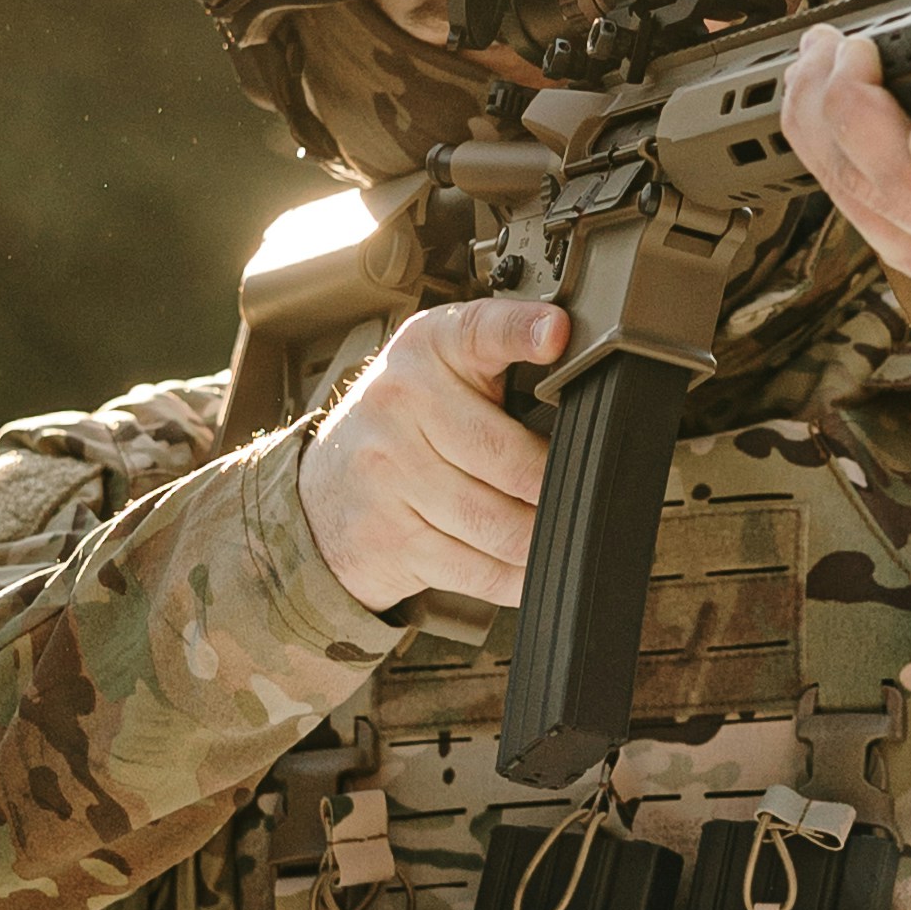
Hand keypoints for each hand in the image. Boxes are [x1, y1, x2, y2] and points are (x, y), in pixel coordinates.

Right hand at [298, 297, 568, 612]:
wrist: (322, 492)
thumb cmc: (402, 426)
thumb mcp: (440, 368)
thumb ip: (501, 353)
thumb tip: (579, 366)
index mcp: (426, 349)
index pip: (478, 332)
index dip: (521, 332)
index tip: (557, 334)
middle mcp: (399, 404)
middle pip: (506, 457)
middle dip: (554, 486)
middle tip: (588, 492)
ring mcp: (387, 475)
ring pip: (495, 521)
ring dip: (541, 539)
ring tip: (568, 534)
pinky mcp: (389, 538)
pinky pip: (475, 568)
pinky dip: (516, 578)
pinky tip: (533, 569)